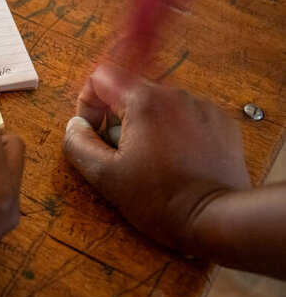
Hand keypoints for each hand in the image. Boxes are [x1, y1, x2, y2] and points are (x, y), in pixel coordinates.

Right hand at [62, 63, 248, 253]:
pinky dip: (174, 132)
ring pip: (158, 105)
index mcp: (144, 101)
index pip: (101, 76)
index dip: (88, 103)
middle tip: (123, 155)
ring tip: (153, 162)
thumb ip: (78, 144)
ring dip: (146, 126)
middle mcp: (175, 95)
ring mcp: (203, 107)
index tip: (94, 133)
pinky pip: (185, 116)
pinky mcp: (221, 123)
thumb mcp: (105, 176)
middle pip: (130, 91)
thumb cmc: (160, 200)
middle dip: (118, 119)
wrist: (218, 219)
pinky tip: (178, 161)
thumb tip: (76, 125)